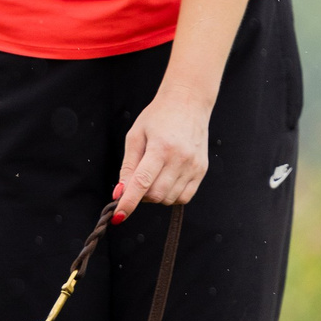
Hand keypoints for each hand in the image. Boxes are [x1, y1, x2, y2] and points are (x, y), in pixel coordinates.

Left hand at [114, 83, 211, 218]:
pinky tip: (167, 181)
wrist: (188, 103)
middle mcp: (180, 159)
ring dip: (156, 195)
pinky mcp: (201, 170)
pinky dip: (171, 196)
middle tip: (137, 183)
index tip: (119, 216)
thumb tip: (120, 193)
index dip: (129, 202)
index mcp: (161, 148)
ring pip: (168, 199)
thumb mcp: (136, 136)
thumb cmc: (158, 116)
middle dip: (141, 196)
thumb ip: (128, 166)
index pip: (142, 183)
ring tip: (154, 175)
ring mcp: (193, 166)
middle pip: (155, 195)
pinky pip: (184, 197)